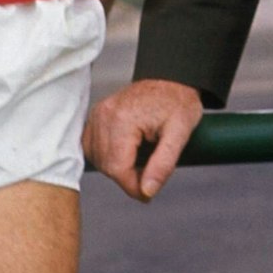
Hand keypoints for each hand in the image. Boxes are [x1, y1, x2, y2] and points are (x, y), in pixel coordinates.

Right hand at [83, 79, 203, 201]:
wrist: (172, 79)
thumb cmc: (179, 102)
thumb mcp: (181, 133)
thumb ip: (164, 164)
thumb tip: (147, 190)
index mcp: (123, 119)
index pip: (118, 169)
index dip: (133, 187)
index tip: (148, 193)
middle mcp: (105, 115)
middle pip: (107, 166)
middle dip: (128, 177)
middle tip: (150, 173)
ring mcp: (98, 114)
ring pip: (97, 158)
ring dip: (116, 167)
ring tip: (139, 160)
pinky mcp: (96, 115)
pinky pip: (91, 146)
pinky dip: (105, 156)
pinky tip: (123, 154)